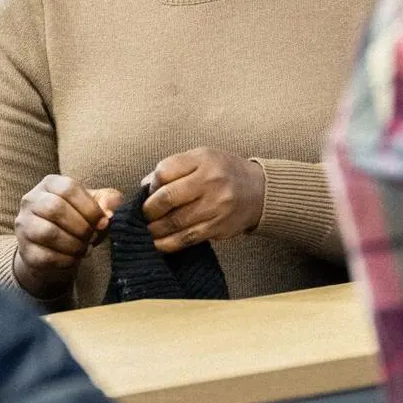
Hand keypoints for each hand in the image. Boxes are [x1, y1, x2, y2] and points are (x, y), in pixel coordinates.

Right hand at [12, 175, 122, 298]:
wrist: (53, 249)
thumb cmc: (77, 220)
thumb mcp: (93, 205)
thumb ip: (107, 200)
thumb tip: (112, 207)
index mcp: (50, 184)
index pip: (68, 188)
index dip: (90, 207)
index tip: (103, 222)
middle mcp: (31, 201)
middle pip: (55, 208)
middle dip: (82, 226)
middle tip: (93, 237)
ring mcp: (24, 226)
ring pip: (48, 233)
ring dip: (74, 244)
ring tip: (85, 248)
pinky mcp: (25, 250)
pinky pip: (45, 256)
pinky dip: (66, 260)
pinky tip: (74, 258)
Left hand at [142, 148, 265, 252]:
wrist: (259, 192)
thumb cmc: (223, 172)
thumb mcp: (201, 158)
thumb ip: (173, 168)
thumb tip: (145, 187)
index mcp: (203, 160)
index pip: (164, 172)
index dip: (151, 184)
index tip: (149, 192)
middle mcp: (210, 182)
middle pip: (167, 198)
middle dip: (148, 210)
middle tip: (143, 215)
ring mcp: (216, 207)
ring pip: (175, 222)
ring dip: (154, 229)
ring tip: (146, 231)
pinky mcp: (218, 228)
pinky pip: (187, 239)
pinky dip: (168, 244)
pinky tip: (158, 243)